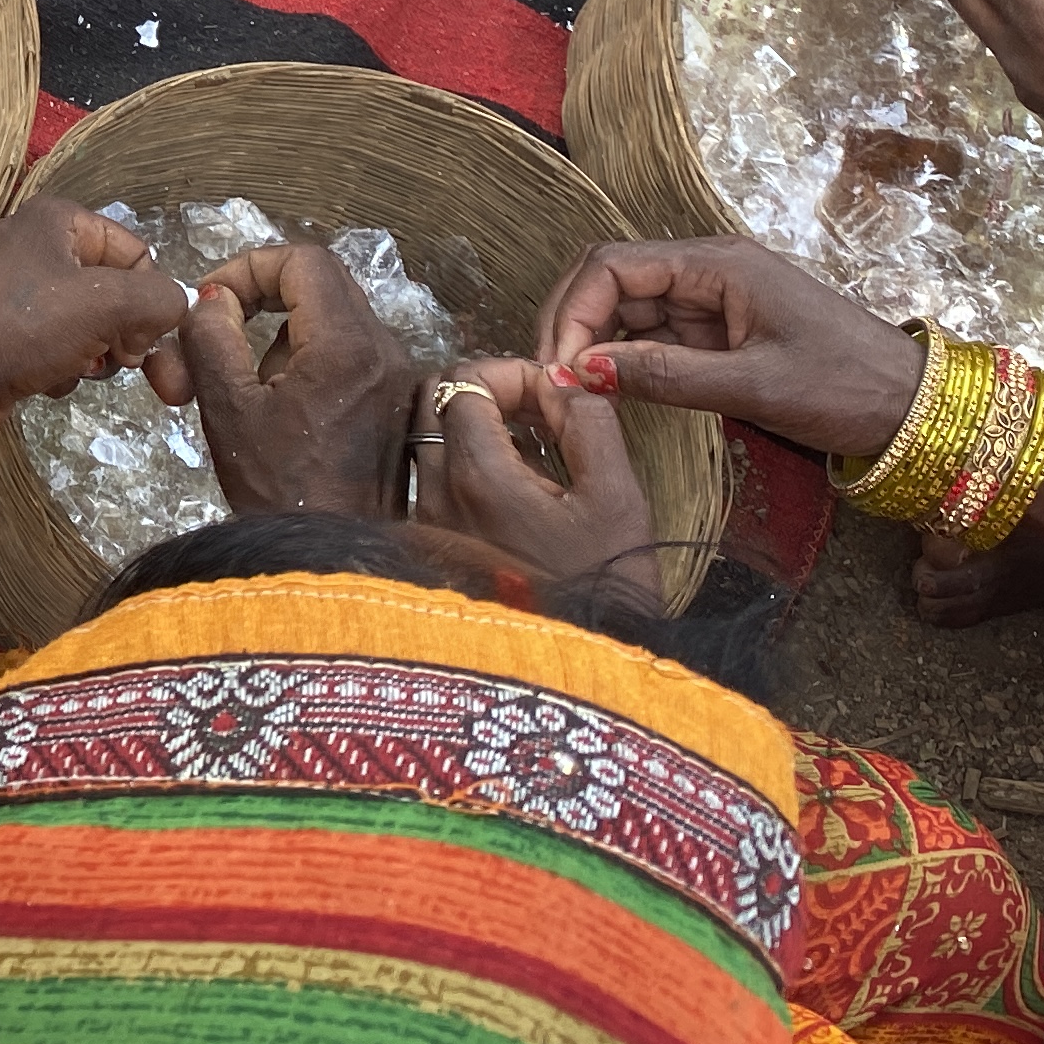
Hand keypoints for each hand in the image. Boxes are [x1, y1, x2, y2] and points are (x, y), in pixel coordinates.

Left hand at [0, 198, 188, 462]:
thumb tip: (179, 305)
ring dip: (95, 352)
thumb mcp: (104, 305)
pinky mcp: (6, 327)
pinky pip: (59, 342)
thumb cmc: (23, 327)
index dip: (147, 297)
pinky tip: (46, 378)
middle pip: (114, 288)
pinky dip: (63, 364)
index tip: (143, 337)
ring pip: (90, 321)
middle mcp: (35, 243)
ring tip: (78, 368)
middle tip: (122, 360)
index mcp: (56, 219)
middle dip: (123, 330)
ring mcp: (16, 287)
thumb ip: (158, 299)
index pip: (135, 251)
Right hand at [180, 239, 415, 520]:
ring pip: (333, 316)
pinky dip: (308, 359)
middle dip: (262, 298)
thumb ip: (211, 337)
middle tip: (220, 329)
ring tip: (248, 387)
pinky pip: (349, 351)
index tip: (212, 301)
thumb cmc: (279, 491)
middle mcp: (384, 349)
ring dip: (282, 334)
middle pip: (321, 283)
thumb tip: (212, 299)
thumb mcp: (228, 409)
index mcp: (345, 345)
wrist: (334, 562)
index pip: (302, 260)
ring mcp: (396, 375)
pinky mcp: (396, 401)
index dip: (250, 266)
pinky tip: (281, 407)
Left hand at [415, 359, 660, 601]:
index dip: (511, 372)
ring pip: (428, 438)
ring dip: (473, 425)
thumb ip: (588, 422)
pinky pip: (432, 478)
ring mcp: (426, 523)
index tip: (554, 394)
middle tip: (539, 411)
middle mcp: (435, 495)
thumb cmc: (608, 586)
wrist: (582, 671)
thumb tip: (562, 378)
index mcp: (477, 475)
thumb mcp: (617, 498)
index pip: (465, 381)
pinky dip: (464, 462)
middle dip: (484, 389)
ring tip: (533, 446)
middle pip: (433, 400)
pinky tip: (516, 486)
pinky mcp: (431, 547)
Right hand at [538, 237, 922, 455]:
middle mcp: (707, 272)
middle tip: (552, 379)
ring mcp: (712, 302)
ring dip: (595, 345)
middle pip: (612, 282)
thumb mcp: (754, 386)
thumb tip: (583, 371)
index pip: (614, 266)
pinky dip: (625, 361)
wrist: (912, 408)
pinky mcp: (719, 333)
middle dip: (574, 324)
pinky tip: (608, 391)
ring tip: (573, 391)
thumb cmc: (846, 387)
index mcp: (717, 264)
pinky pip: (655, 337)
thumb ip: (666, 376)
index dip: (573, 309)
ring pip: (628, 311)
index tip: (557, 363)